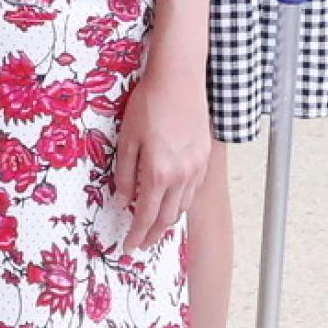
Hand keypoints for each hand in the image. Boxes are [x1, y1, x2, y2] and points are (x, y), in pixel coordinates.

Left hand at [115, 59, 211, 251]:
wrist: (178, 80)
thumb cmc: (148, 104)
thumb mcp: (126, 138)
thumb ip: (124, 173)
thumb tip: (122, 200)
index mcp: (157, 173)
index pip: (146, 215)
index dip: (136, 234)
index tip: (128, 247)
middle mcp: (181, 176)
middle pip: (168, 218)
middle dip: (153, 235)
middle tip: (141, 245)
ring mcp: (196, 168)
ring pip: (183, 206)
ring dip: (169, 221)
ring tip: (156, 228)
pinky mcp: (204, 158)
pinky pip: (193, 190)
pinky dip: (181, 202)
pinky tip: (173, 201)